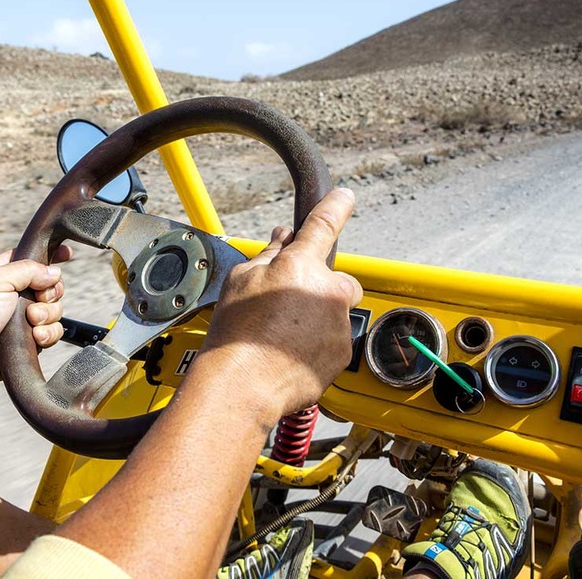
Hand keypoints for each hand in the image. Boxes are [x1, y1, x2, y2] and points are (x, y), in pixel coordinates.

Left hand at [0, 247, 72, 388]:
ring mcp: (26, 316)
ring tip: (31, 322)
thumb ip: (27, 270)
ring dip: (47, 316)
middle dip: (50, 293)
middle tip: (36, 301)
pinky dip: (48, 333)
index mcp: (6, 272)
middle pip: (51, 285)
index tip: (67, 254)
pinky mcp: (32, 336)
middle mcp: (18, 292)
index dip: (51, 255)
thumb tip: (55, 272)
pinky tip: (35, 337)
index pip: (34, 257)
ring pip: (56, 309)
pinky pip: (54, 331)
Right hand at [192, 188, 362, 422]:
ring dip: (318, 319)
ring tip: (283, 336)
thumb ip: (269, 254)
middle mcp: (327, 291)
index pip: (324, 224)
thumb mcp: (241, 281)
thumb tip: (283, 237)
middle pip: (338, 280)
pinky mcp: (342, 353)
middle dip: (321, 288)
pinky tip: (290, 353)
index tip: (345, 197)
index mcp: (301, 265)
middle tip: (291, 304)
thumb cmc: (236, 334)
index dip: (336, 206)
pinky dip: (318, 345)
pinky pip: (335, 341)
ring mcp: (338, 324)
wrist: (242, 384)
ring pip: (336, 313)